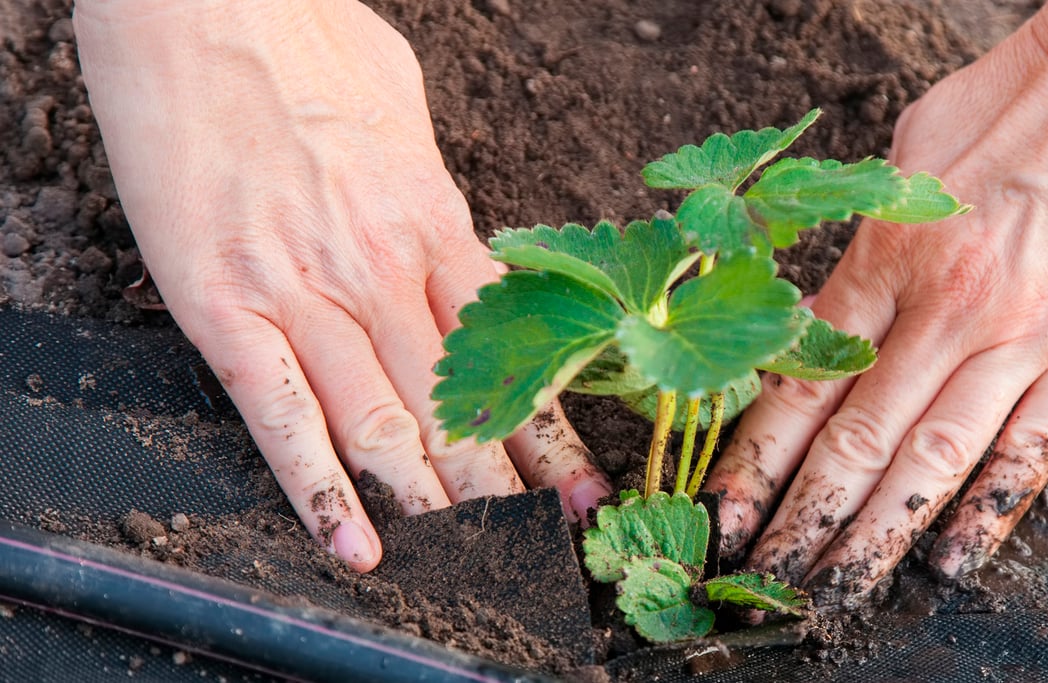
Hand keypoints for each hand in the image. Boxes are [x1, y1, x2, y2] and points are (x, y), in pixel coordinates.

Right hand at [74, 0, 610, 570]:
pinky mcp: (223, 304)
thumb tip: (456, 241)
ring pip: (384, 424)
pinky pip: (279, 415)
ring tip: (475, 565)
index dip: (553, 430)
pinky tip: (352, 543)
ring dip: (433, 504)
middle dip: (511, 488)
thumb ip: (435, 193)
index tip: (584, 485)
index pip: (512, 351)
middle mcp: (381, 269)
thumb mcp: (406, 112)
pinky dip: (318, 490)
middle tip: (552, 546)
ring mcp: (302, 292)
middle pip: (460, 403)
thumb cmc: (305, 37)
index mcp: (435, 221)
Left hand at [705, 0, 1047, 605]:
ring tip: (835, 590)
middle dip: (803, 518)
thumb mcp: (909, 154)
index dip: (756, 458)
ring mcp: (1027, 329)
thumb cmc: (1019, 95)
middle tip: (763, 580)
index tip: (725, 513)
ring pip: (936, 454)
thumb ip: (869, 245)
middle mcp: (949, 303)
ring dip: (878, 532)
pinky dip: (992, 507)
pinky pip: (1037, 443)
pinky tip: (953, 558)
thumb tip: (826, 315)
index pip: (804, 378)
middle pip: (858, 435)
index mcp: (890, 251)